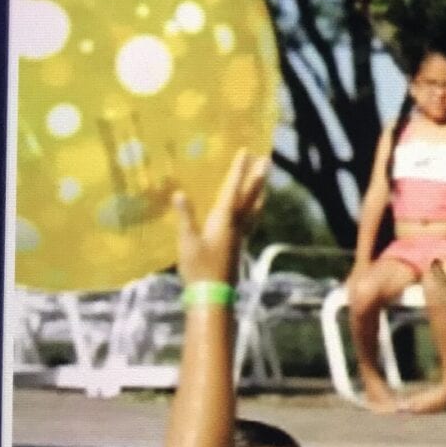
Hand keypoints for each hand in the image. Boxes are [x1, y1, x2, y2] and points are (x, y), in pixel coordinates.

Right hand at [174, 149, 268, 284]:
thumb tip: (179, 193)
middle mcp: (237, 224)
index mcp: (224, 219)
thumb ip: (185, 217)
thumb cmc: (198, 268)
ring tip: (266, 180)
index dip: (239, 170)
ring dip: (260, 191)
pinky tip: (254, 210)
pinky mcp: (240, 244)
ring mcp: (241, 234)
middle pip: (251, 196)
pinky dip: (255, 208)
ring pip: (255, 207)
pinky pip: (252, 219)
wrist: (214, 294)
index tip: (247, 152)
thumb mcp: (186, 241)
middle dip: (258, 177)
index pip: (233, 189)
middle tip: (267, 159)